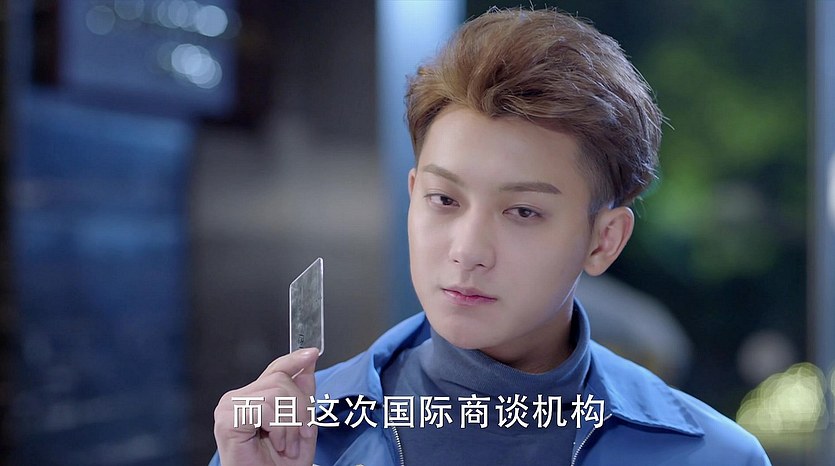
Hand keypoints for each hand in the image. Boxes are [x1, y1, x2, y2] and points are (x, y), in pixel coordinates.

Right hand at [214, 348, 319, 465]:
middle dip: (301, 408)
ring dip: (291, 423)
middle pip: (281, 379)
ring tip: (286, 444)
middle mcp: (236, 399)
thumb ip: (303, 394)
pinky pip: (265, 407)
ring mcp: (229, 407)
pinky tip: (276, 443)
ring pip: (276, 392)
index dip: (294, 360)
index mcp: (252, 398)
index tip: (312, 353)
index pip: (275, 370)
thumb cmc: (279, 465)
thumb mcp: (301, 425)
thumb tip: (308, 360)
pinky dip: (279, 427)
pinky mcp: (227, 419)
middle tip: (300, 435)